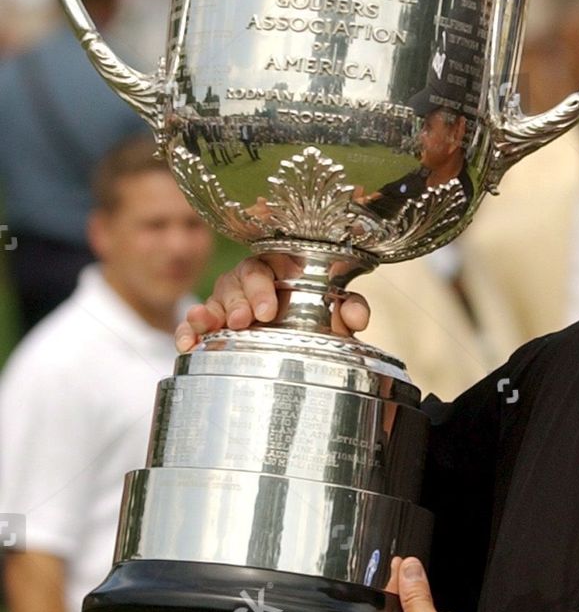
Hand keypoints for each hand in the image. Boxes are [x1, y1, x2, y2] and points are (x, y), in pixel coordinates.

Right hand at [174, 253, 370, 352]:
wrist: (296, 344)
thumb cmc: (314, 317)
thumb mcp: (334, 314)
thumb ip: (349, 309)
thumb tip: (357, 318)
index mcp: (279, 271)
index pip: (266, 265)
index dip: (263, 286)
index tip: (267, 311)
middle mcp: (250, 282)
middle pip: (237, 281)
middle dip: (239, 300)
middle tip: (243, 321)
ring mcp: (227, 302)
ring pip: (213, 299)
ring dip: (209, 313)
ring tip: (208, 326)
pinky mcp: (211, 324)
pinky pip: (193, 324)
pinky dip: (188, 332)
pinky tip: (187, 345)